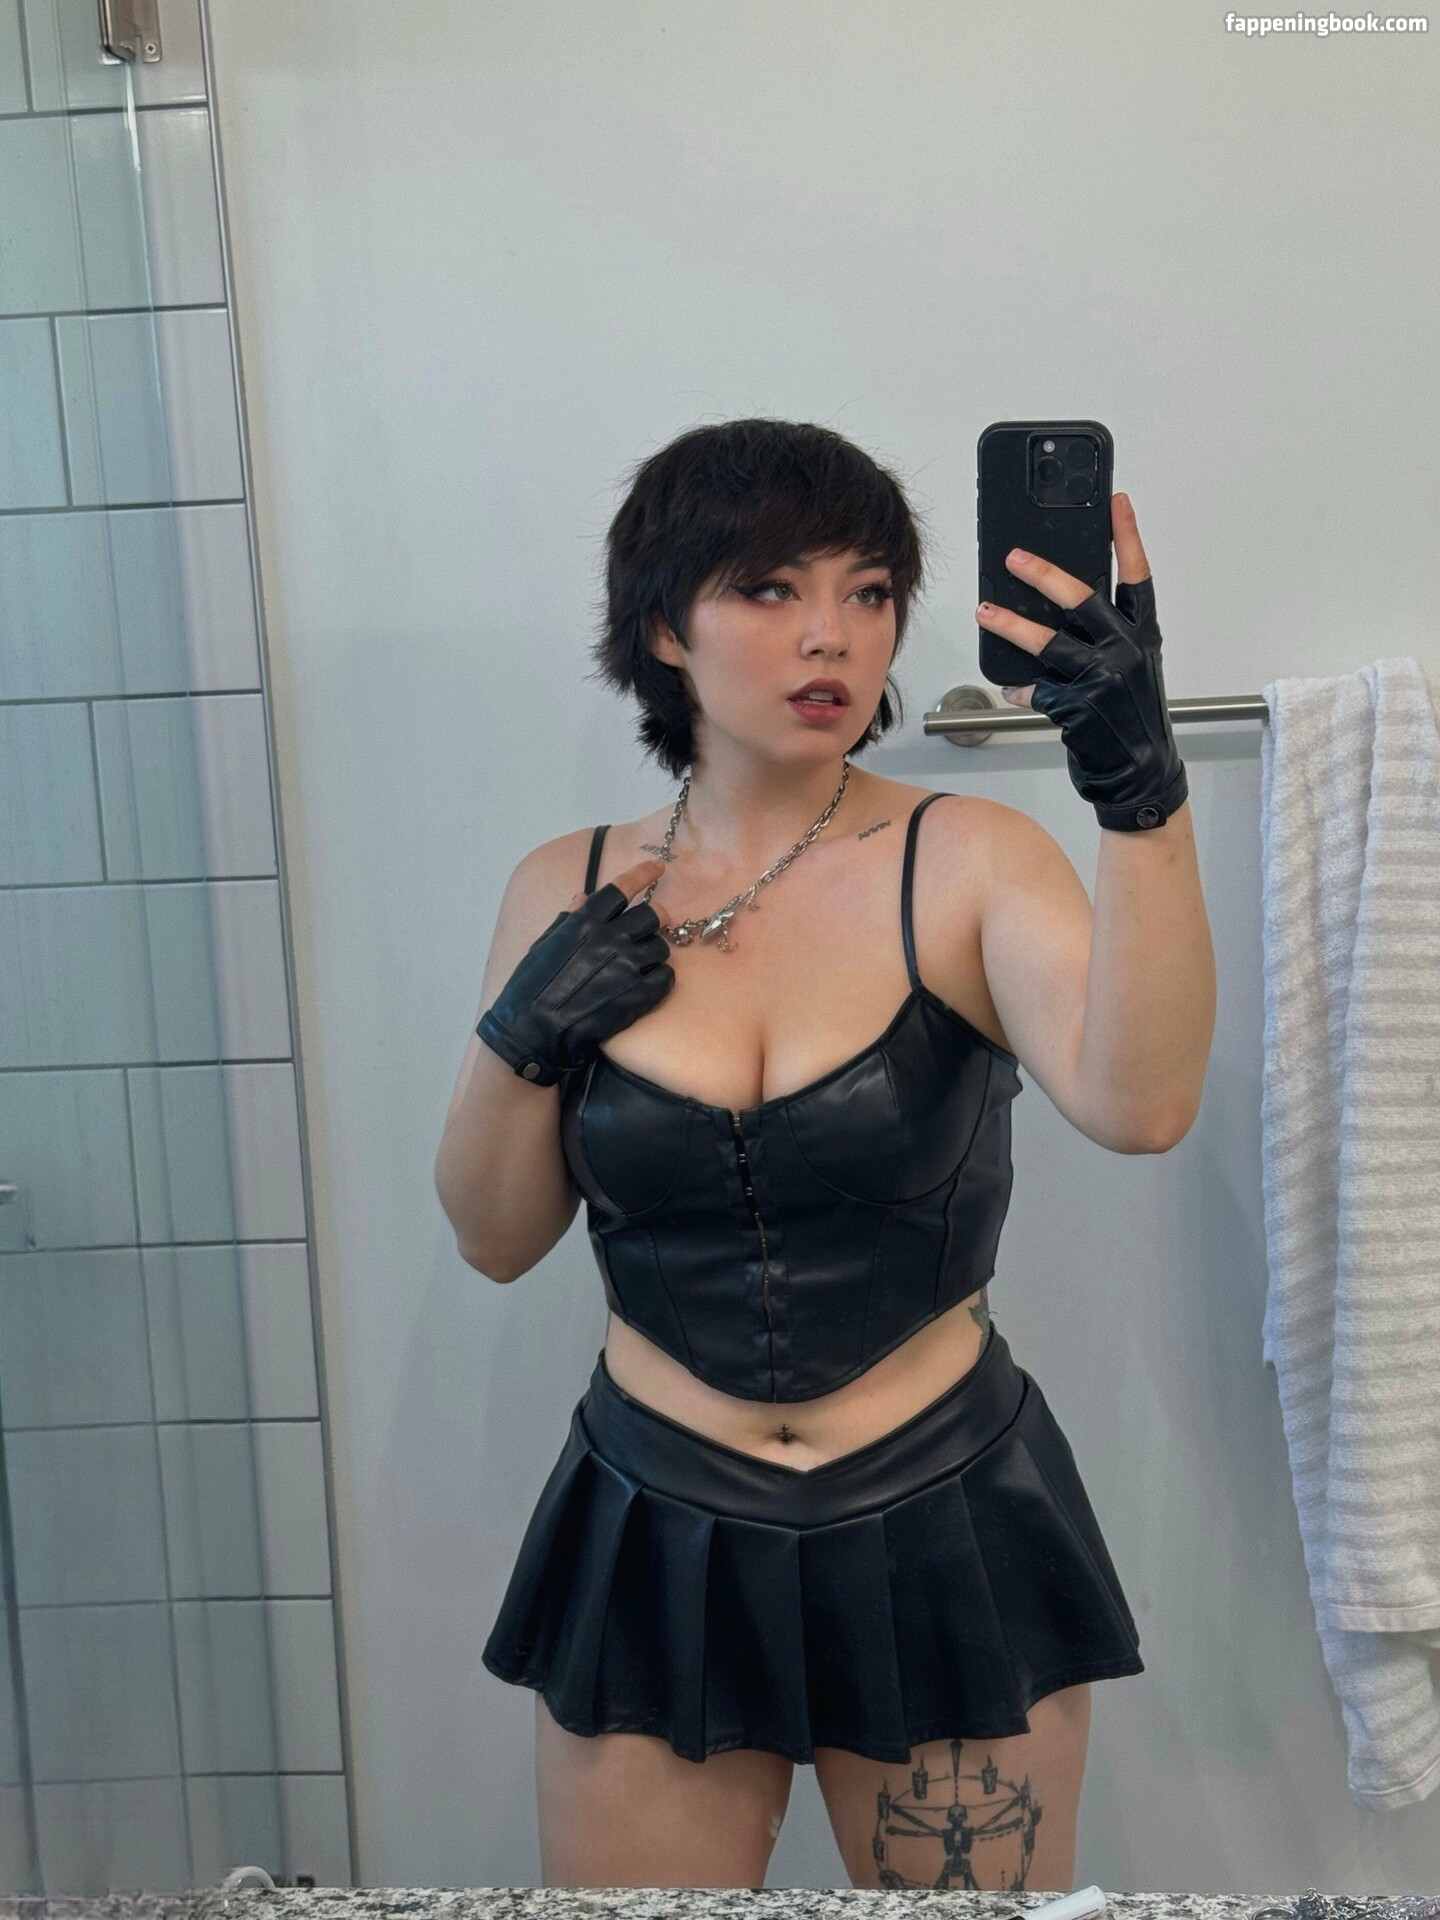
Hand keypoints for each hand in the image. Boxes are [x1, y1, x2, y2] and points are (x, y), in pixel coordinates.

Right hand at [477, 857, 673, 1086]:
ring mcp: (627, 967)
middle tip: (649, 930)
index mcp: (585, 922)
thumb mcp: (544, 944)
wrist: (533, 1032)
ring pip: (661, 947)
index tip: (658, 868)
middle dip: (654, 920)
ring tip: (640, 965)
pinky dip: (660, 979)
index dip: (642, 873)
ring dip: (654, 953)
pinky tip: (646, 986)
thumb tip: (584, 897)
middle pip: (652, 915)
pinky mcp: (638, 995)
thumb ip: (569, 919)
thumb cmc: (531, 988)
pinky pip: (666, 977)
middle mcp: (610, 938)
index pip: (622, 887)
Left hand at [975, 492, 1187, 831]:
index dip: (1127, 536)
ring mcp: (1102, 678)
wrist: (1141, 770)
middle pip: (1081, 599)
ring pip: (1047, 642)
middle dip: (1043, 574)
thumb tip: (1062, 604)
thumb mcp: (1134, 666)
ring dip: (1010, 626)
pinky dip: (1021, 688)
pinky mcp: (1078, 707)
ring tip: (984, 612)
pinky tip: (1012, 686)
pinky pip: (1037, 689)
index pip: (1138, 575)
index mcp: (1143, 634)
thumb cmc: (1132, 716)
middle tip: (1013, 557)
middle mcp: (1126, 650)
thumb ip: (1108, 635)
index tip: (1116, 501)